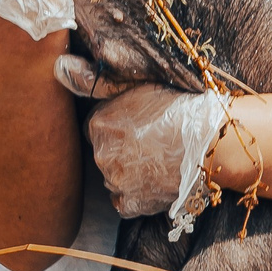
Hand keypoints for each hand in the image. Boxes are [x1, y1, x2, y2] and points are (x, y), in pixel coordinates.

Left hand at [63, 75, 231, 230]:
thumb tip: (59, 67)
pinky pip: (123, 201)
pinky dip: (134, 193)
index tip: (140, 122)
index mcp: (99, 125)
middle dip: (121, 147)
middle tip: (151, 139)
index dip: (118, 123)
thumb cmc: (180, 107)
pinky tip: (152, 180)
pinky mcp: (134, 203)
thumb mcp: (138, 83)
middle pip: (104, 152)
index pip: (97, 126)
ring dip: (127, 170)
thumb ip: (95, 79)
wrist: (213, 142)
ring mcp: (117, 182)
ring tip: (157, 158)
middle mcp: (102, 155)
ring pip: (113, 176)